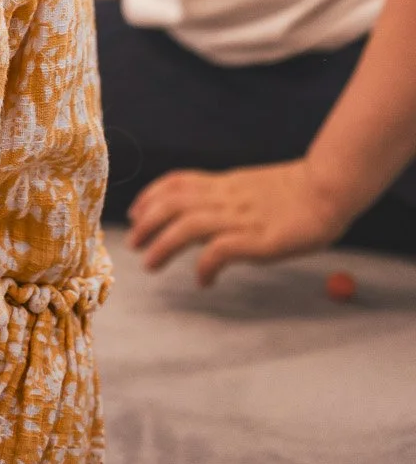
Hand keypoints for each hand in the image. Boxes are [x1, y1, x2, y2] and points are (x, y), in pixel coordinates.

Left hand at [127, 159, 350, 285]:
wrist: (329, 189)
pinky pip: (221, 250)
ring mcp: (241, 218)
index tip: (135, 213)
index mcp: (225, 184)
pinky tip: (204, 280)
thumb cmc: (296, 192)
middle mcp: (226, 198)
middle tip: (133, 244)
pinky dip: (205, 265)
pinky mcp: (260, 239)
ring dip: (163, 245)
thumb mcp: (251, 186)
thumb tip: (205, 215)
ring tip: (151, 264)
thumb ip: (227, 196)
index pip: (176, 183)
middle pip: (172, 204)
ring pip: (187, 225)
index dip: (150, 197)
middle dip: (146, 223)